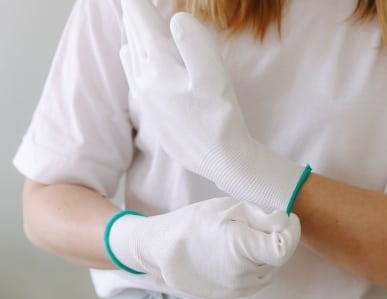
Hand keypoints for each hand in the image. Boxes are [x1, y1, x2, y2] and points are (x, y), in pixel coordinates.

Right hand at [106, 197, 300, 298]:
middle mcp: (244, 274)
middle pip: (280, 256)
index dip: (291, 230)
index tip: (285, 217)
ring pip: (272, 266)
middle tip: (257, 223)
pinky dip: (257, 263)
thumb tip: (285, 222)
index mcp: (243, 249)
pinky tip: (237, 251)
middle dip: (277, 237)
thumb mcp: (230, 208)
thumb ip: (262, 217)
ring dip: (266, 251)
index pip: (286, 247)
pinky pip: (260, 276)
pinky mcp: (237, 293)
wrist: (165, 248)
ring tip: (242, 237)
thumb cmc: (197, 222)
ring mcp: (240, 287)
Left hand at [119, 0, 309, 213]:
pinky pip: (135, 75)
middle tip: (137, 6)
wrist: (219, 159)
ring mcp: (145, 97)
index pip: (142, 20)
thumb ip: (194, 42)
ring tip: (138, 23)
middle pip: (135, 36)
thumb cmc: (220, 117)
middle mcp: (144, 78)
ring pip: (131, 55)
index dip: (139, 4)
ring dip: (135, 37)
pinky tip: (141, 59)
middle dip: (136, 16)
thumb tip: (176, 18)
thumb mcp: (214, 76)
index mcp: (158, 64)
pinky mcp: (151, 112)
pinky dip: (137, 58)